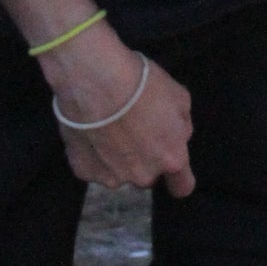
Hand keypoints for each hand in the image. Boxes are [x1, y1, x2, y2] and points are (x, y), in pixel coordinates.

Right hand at [43, 25, 193, 196]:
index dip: (177, 179)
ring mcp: (112, 177)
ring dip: (115, 158)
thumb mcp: (179, 97)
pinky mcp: (84, 172)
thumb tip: (177, 136)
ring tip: (105, 128)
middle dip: (143, 158)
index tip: (170, 168)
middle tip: (131, 129)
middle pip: (147, 175)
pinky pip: (91, 166)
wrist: (96, 79)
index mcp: (171, 158)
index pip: (182, 186)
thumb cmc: (141, 85)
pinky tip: (88, 130)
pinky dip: (91, 154)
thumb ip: (182, 125)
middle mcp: (143, 176)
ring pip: (118, 172)